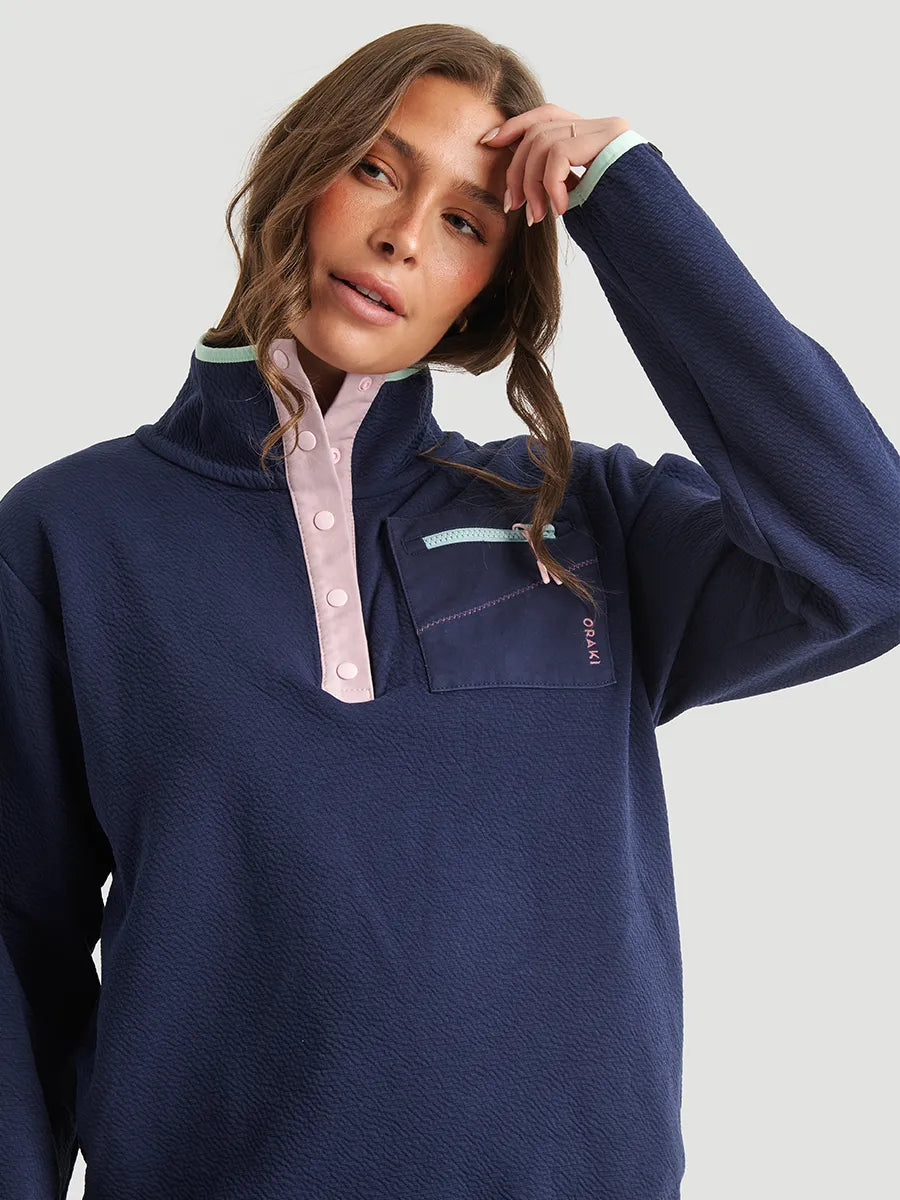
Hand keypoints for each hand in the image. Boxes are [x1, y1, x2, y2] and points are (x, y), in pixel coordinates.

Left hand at [480, 107, 631, 223]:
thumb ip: (556, 180)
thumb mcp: (579, 197)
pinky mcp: (609, 139)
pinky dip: (551, 185)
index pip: (544, 116)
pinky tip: (561, 209)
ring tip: (536, 216)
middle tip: (514, 206)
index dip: (513, 126)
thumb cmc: (618, 220)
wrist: (655, 227)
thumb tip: (517, 182)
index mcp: (590, 135)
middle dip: (517, 170)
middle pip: (537, 131)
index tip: (489, 144)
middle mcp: (599, 125)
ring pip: (543, 143)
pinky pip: (559, 154)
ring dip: (532, 184)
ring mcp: (606, 130)